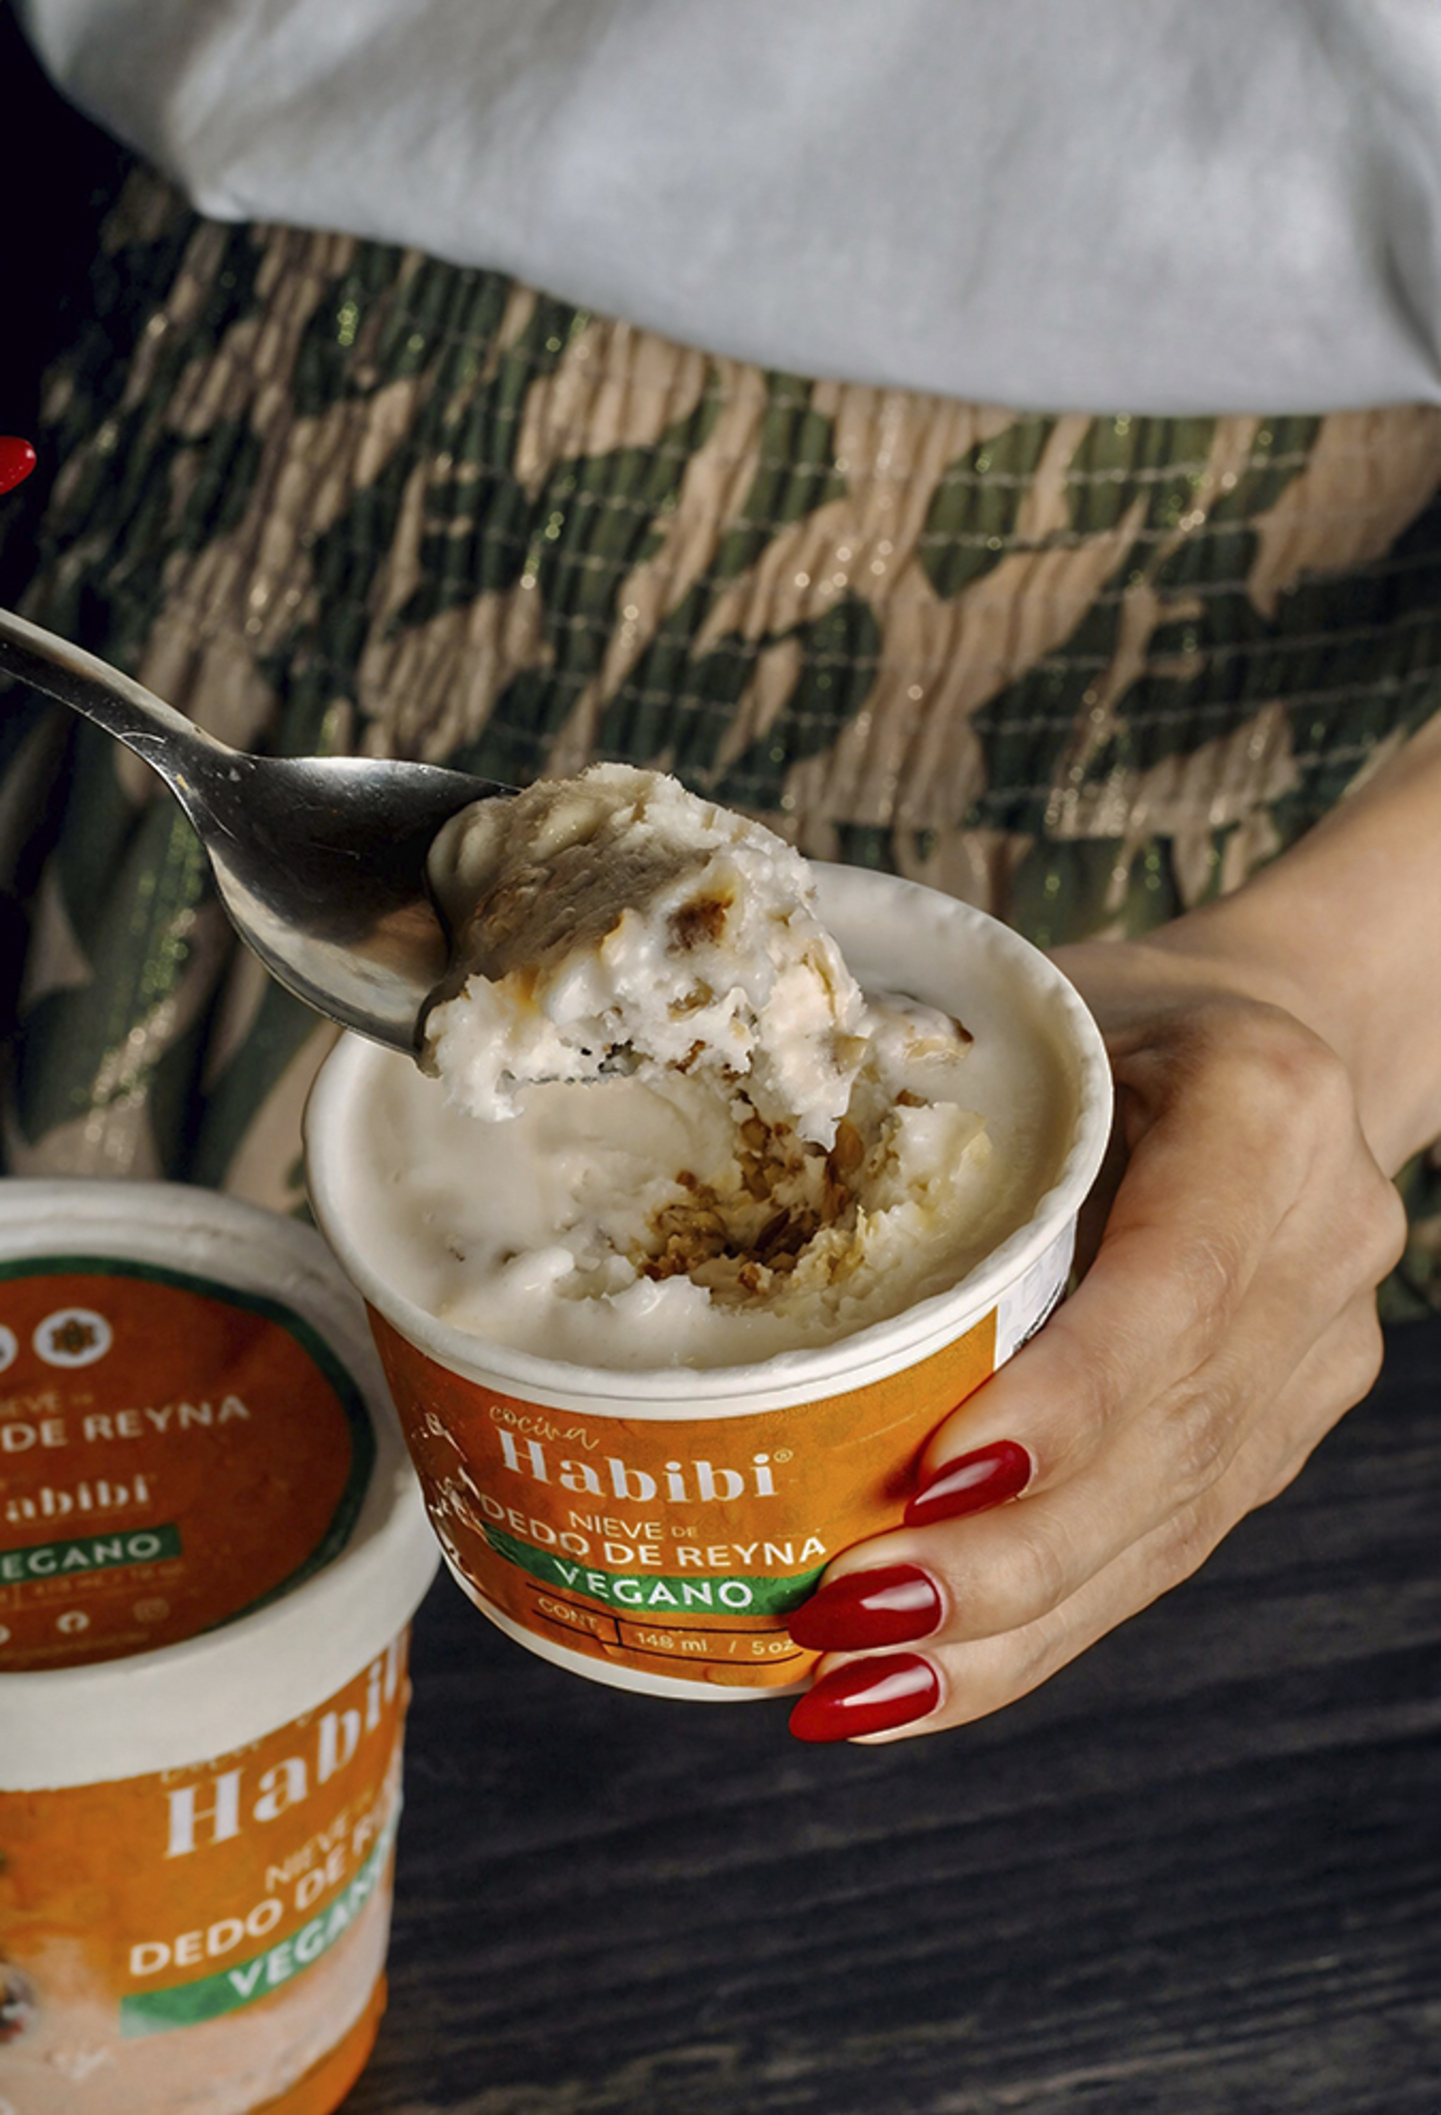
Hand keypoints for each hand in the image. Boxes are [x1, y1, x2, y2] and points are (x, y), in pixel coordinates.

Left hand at [786, 936, 1407, 1741]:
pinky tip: (924, 1683)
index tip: (935, 1480)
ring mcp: (1309, 1364)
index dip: (1067, 1401)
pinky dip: (1038, 1630)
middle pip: (1167, 1445)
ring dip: (1006, 1632)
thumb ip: (931, 1095)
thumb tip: (718, 1188)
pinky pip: (1159, 1551)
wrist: (1294, 1045)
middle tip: (847, 1619)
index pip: (1176, 1283)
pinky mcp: (1275, 1436)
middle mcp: (1314, 1252)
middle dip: (1004, 1561)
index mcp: (1262, 1113)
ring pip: (1163, 1530)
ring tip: (853, 1690)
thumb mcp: (1044, 1009)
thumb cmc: (1126, 1016)